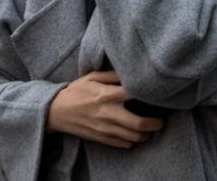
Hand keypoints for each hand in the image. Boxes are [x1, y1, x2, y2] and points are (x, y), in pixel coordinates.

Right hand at [47, 71, 164, 147]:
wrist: (56, 111)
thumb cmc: (76, 91)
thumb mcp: (92, 76)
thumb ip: (113, 75)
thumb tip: (130, 72)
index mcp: (107, 94)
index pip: (134, 94)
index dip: (149, 94)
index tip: (157, 95)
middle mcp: (108, 113)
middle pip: (139, 123)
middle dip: (155, 124)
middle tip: (161, 121)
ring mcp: (104, 128)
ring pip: (133, 137)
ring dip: (145, 134)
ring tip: (149, 129)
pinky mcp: (100, 138)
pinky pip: (122, 144)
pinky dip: (132, 141)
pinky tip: (133, 134)